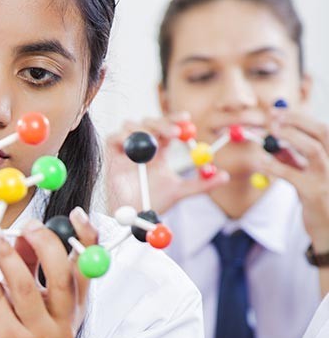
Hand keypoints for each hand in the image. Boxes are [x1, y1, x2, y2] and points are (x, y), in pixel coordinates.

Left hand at [0, 208, 96, 337]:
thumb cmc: (13, 326)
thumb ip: (31, 263)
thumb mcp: (28, 292)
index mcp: (76, 308)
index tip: (74, 214)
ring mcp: (40, 336)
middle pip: (61, 275)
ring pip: (24, 286)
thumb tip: (27, 229)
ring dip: (6, 254)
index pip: (88, 268)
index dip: (85, 239)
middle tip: (27, 224)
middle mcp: (65, 323)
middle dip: (44, 243)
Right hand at [105, 113, 228, 214]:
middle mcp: (142, 145)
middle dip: (162, 123)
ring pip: (132, 125)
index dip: (175, 119)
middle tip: (175, 133)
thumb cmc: (154, 203)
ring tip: (155, 144)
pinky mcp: (111, 155)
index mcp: (159, 149)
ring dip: (144, 129)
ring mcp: (126, 148)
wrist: (134, 217)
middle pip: (150, 122)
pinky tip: (134, 147)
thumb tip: (226, 176)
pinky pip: (114, 138)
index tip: (187, 119)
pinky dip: (124, 138)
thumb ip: (202, 184)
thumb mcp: (181, 191)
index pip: (167, 126)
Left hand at [253, 108, 328, 252]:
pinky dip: (275, 166)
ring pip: (313, 149)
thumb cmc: (319, 201)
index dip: (299, 118)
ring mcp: (328, 178)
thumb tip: (274, 144)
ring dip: (290, 137)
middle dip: (296, 121)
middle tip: (273, 117)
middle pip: (321, 133)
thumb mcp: (309, 176)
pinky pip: (292, 176)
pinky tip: (261, 162)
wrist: (328, 230)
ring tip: (271, 133)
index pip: (322, 130)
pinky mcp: (314, 194)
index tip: (278, 112)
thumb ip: (295, 160)